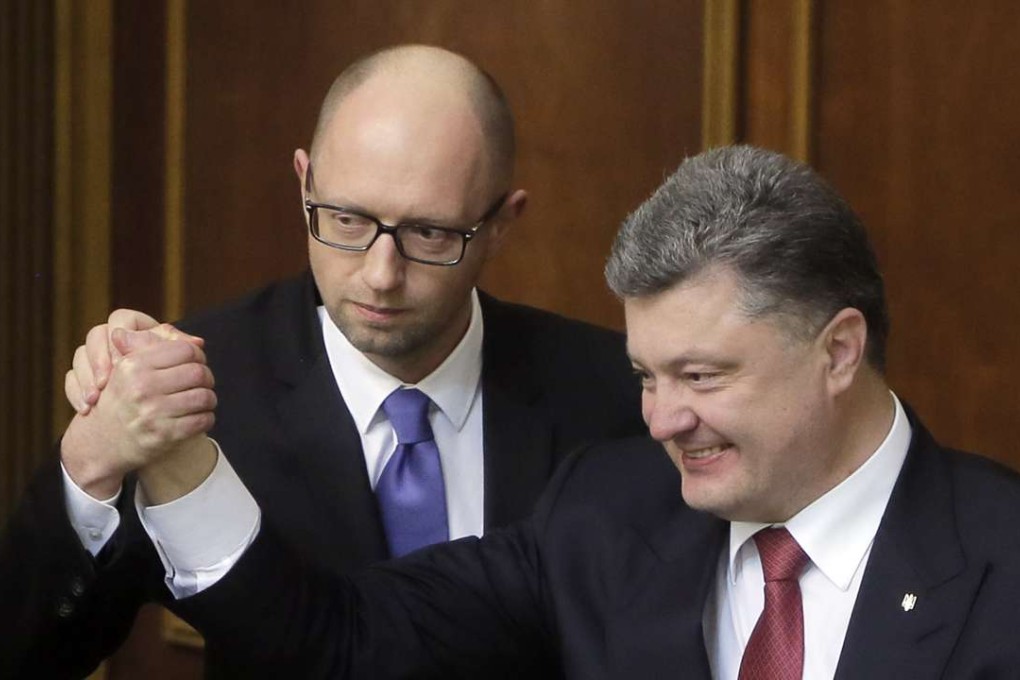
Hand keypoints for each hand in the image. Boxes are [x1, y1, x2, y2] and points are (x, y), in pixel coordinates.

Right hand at [61, 329, 216, 499]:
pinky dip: (207, 418)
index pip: (185, 350)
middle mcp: (141, 387)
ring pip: (204, 397)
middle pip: (198, 373)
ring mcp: (152, 413)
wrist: (103, 442)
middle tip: (204, 383)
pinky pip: (202, 420)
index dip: (198, 356)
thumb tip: (198, 342)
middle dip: (207, 378)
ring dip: (209, 399)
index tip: (197, 363)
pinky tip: (199, 417)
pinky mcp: (164, 435)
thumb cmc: (123, 399)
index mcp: (133, 365)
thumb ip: (156, 349)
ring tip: (203, 401)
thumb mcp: (129, 368)